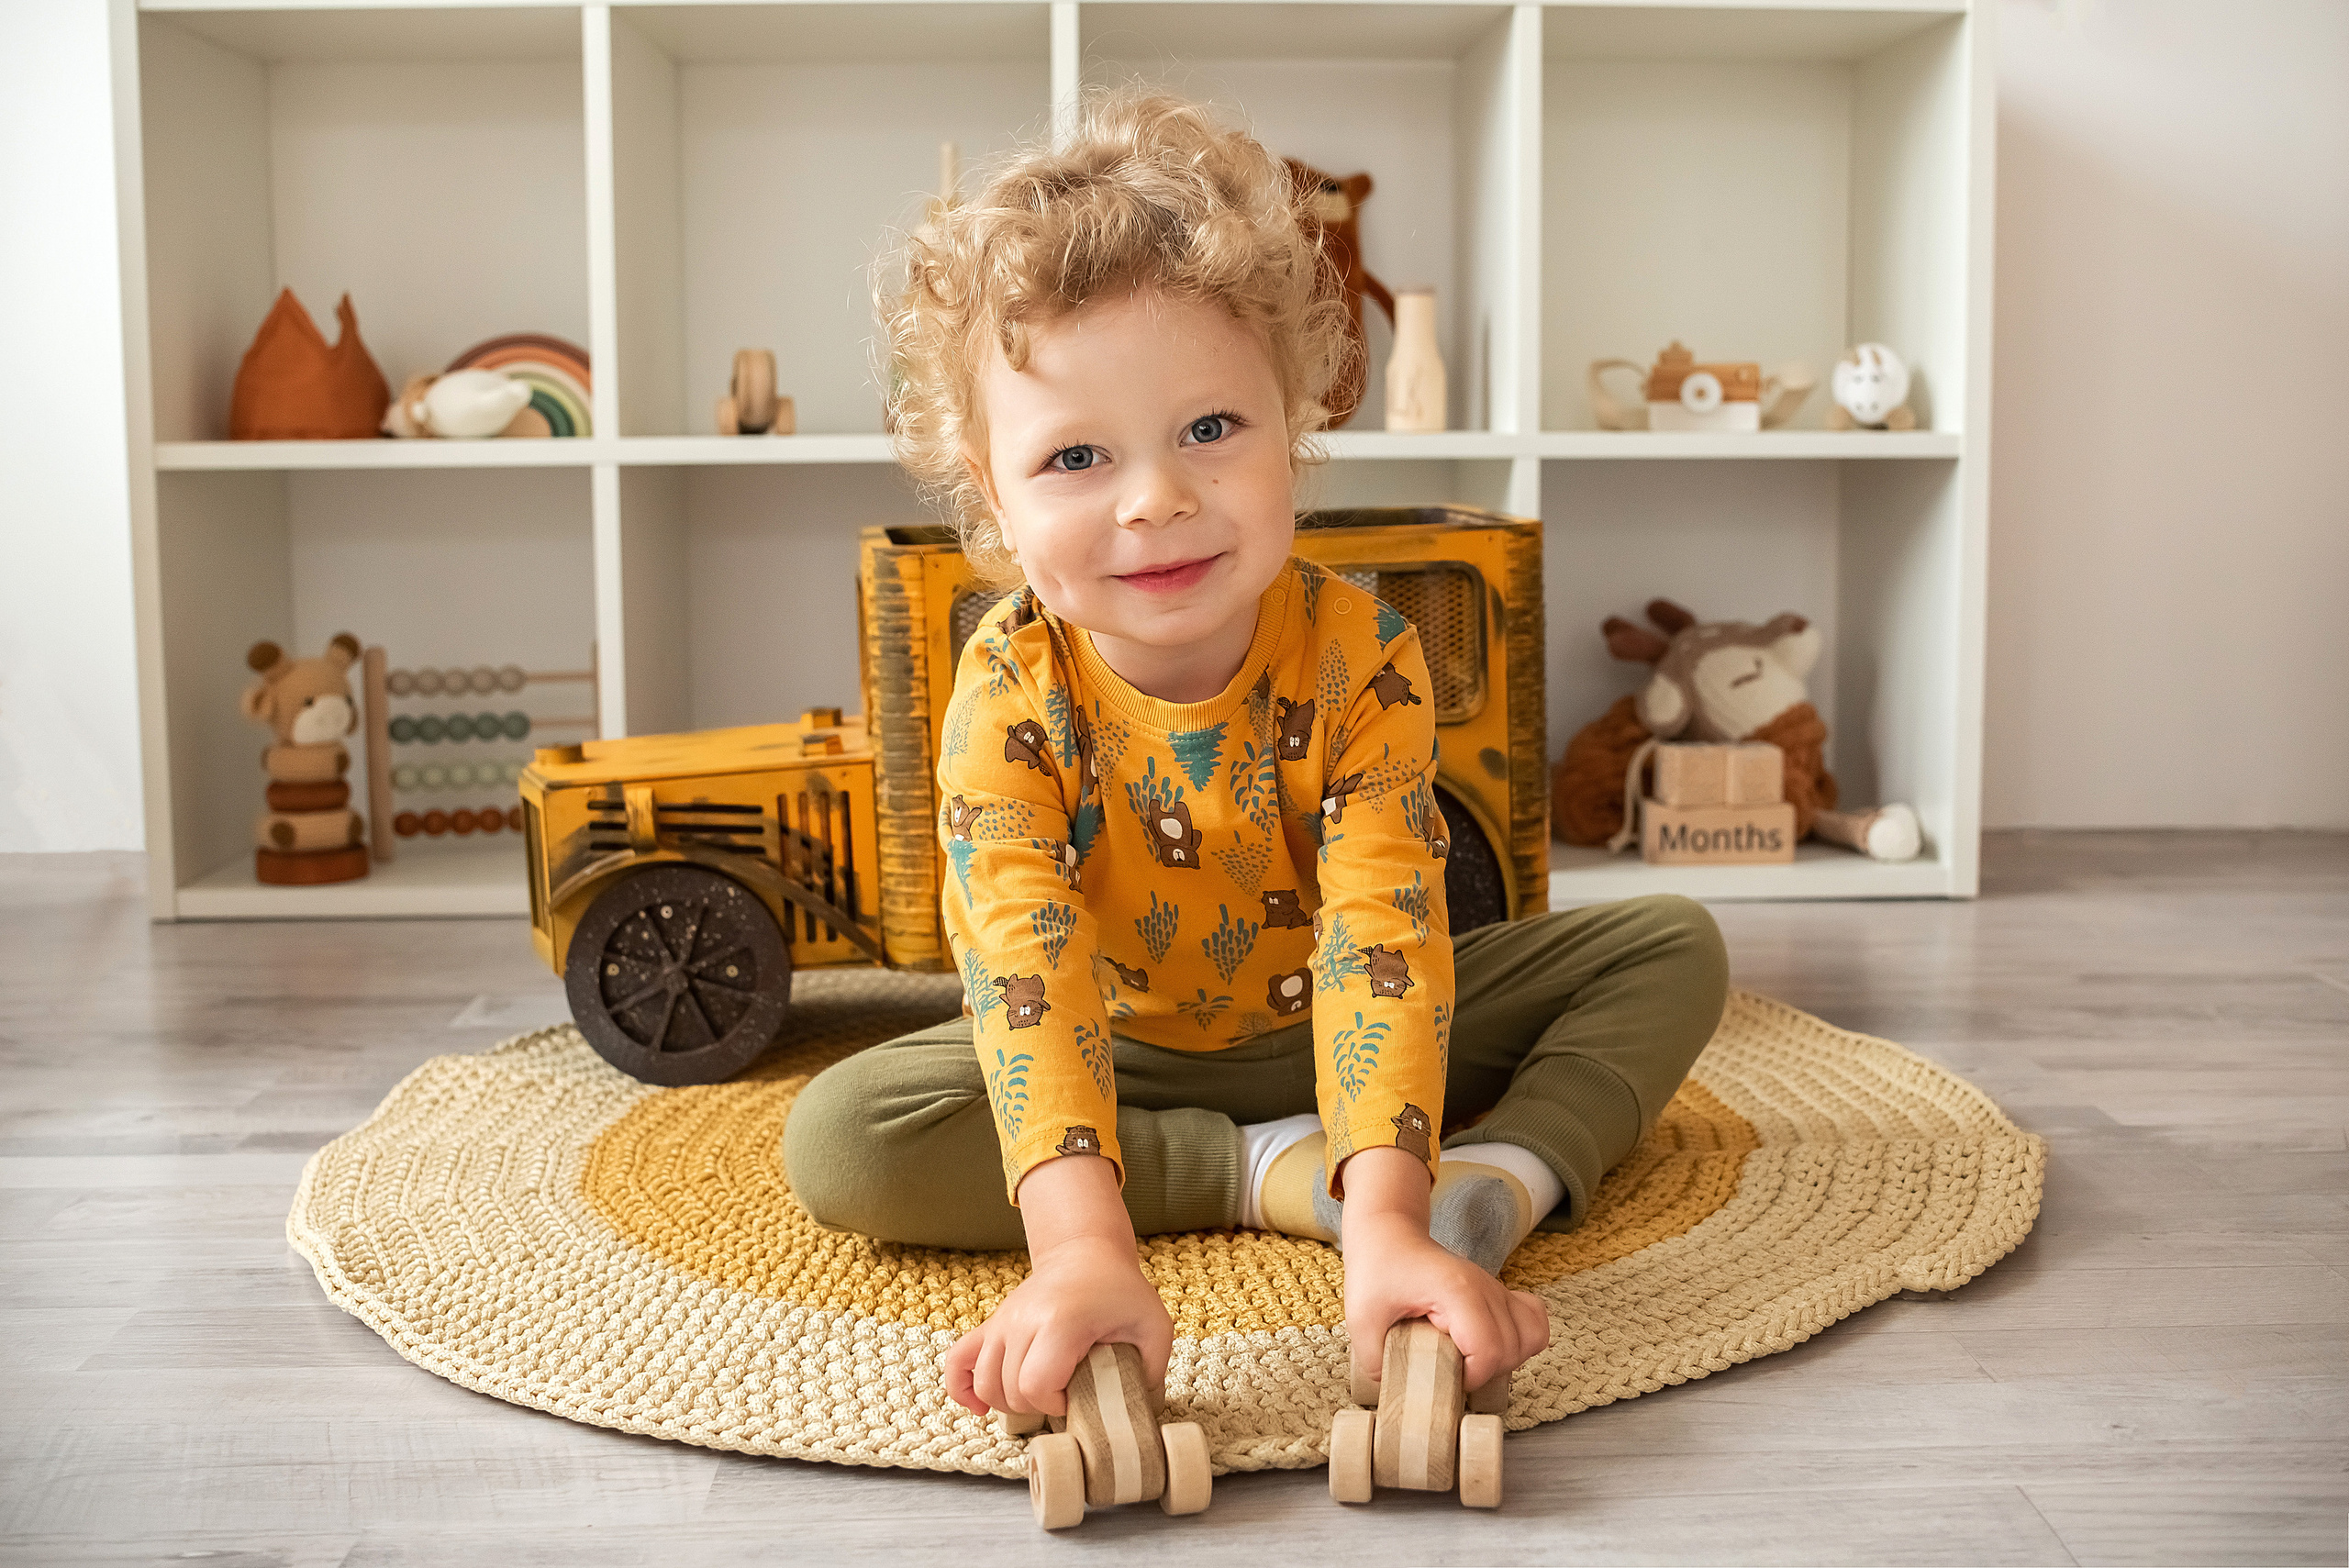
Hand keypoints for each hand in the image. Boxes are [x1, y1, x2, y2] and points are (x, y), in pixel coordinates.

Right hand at [941, 1154, 1172, 1418]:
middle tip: (1067, 1396)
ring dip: (1009, 1402)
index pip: (1036, 1385)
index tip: (1081, 1397)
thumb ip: (1151, 1372)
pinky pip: (957, 1361)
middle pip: (1009, 1390)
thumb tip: (1136, 1414)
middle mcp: (1023, 1319)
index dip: (1058, 1405)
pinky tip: (980, 1407)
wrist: (1086, 1253)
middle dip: (1038, 1407)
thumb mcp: (1154, 1327)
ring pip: (985, 1382)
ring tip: (1039, 1397)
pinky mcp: (992, 1325)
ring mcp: (1002, 1321)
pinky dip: (963, 1388)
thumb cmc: (1121, 1292)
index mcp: (1061, 1322)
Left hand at [1336, 1146, 1550, 1396]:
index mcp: (1456, 1291)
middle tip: (1452, 1372)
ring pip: (1531, 1337)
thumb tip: (1399, 1394)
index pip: (1489, 1350)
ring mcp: (1495, 1288)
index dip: (1471, 1377)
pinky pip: (1534, 1320)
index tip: (1444, 1377)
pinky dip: (1522, 1341)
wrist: (1389, 1233)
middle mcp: (1485, 1287)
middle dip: (1485, 1374)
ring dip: (1506, 1360)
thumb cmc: (1377, 1269)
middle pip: (1512, 1349)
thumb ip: (1377, 1362)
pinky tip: (1493, 1347)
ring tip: (1471, 1361)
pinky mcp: (1498, 1293)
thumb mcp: (1361, 1319)